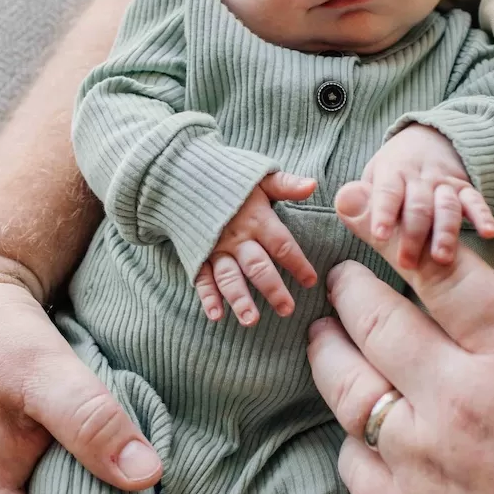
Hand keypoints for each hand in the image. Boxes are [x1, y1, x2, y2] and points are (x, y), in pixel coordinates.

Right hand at [194, 172, 317, 325]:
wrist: (181, 173)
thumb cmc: (227, 177)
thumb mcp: (258, 175)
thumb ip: (286, 184)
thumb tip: (313, 185)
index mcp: (256, 218)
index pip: (282, 245)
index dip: (297, 263)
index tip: (310, 281)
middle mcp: (237, 237)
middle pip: (257, 266)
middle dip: (272, 289)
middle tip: (287, 310)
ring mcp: (215, 248)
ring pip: (229, 277)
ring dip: (240, 299)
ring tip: (251, 320)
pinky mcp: (196, 255)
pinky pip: (202, 278)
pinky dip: (208, 297)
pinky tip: (216, 315)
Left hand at [308, 181, 493, 493]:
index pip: (439, 276)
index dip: (393, 240)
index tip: (369, 221)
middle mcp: (464, 405)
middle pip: (377, 325)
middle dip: (349, 290)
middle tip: (340, 279)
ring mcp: (431, 468)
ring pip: (349, 394)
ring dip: (328, 356)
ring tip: (323, 337)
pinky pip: (356, 470)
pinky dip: (350, 440)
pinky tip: (356, 427)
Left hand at [362, 124, 493, 267]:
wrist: (428, 139)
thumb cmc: (392, 172)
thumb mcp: (372, 178)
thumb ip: (360, 198)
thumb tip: (343, 203)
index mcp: (393, 173)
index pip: (387, 192)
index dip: (383, 213)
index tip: (379, 236)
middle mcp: (420, 178)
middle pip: (418, 206)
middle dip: (413, 235)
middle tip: (408, 264)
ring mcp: (444, 183)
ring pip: (447, 206)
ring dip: (445, 232)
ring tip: (442, 258)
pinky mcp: (465, 189)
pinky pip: (475, 201)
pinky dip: (483, 215)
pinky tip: (489, 233)